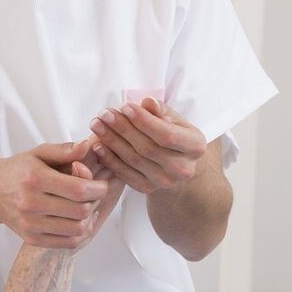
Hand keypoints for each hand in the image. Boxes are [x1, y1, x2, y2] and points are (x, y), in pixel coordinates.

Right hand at [0, 141, 111, 247]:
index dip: (98, 188)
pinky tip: (79, 222)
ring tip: (88, 209)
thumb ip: (64, 150)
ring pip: (77, 229)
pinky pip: (67, 243)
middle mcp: (31, 203)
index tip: (101, 184)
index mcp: (35, 178)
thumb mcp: (39, 153)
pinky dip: (79, 234)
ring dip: (89, 219)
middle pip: (80, 210)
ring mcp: (30, 224)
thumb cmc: (20, 170)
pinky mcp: (31, 238)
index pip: (79, 189)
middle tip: (94, 196)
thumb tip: (87, 146)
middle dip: (95, 202)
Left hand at [88, 98, 207, 194]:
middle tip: (104, 114)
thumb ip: (161, 111)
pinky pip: (125, 174)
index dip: (144, 121)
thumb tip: (148, 102)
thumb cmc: (174, 135)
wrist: (175, 164)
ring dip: (111, 141)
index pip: (167, 134)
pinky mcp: (147, 189)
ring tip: (97, 125)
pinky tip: (98, 145)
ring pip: (133, 160)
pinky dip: (109, 159)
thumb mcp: (175, 120)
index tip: (125, 107)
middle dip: (122, 128)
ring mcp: (165, 182)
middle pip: (147, 147)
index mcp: (195, 147)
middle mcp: (183, 168)